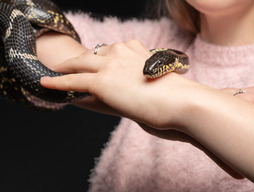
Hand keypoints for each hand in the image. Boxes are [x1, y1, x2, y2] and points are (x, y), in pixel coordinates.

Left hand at [40, 40, 193, 129]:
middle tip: (69, 65)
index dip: (101, 57)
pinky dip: (57, 81)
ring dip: (66, 69)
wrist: (180, 101)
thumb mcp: (160, 80)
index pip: (112, 50)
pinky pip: (72, 80)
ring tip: (55, 73)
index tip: (94, 62)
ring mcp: (110, 65)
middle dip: (80, 60)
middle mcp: (122, 51)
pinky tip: (45, 82)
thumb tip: (142, 88)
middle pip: (93, 53)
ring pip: (79, 64)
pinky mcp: (101, 81)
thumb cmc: (177, 95)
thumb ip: (147, 79)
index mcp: (137, 49)